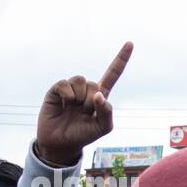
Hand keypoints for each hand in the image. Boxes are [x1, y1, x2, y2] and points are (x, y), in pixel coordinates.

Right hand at [36, 42, 132, 167]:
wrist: (62, 143)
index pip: (112, 74)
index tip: (130, 43)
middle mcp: (86, 89)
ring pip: (81, 80)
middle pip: (95, 83)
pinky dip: (67, 95)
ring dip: (80, 98)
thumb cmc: (84, 135)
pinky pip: (65, 85)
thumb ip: (107, 112)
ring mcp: (71, 89)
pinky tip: (64, 104)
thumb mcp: (102, 127)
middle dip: (92, 101)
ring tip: (74, 109)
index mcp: (100, 96)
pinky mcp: (56, 90)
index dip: (121, 59)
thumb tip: (98, 94)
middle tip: (85, 113)